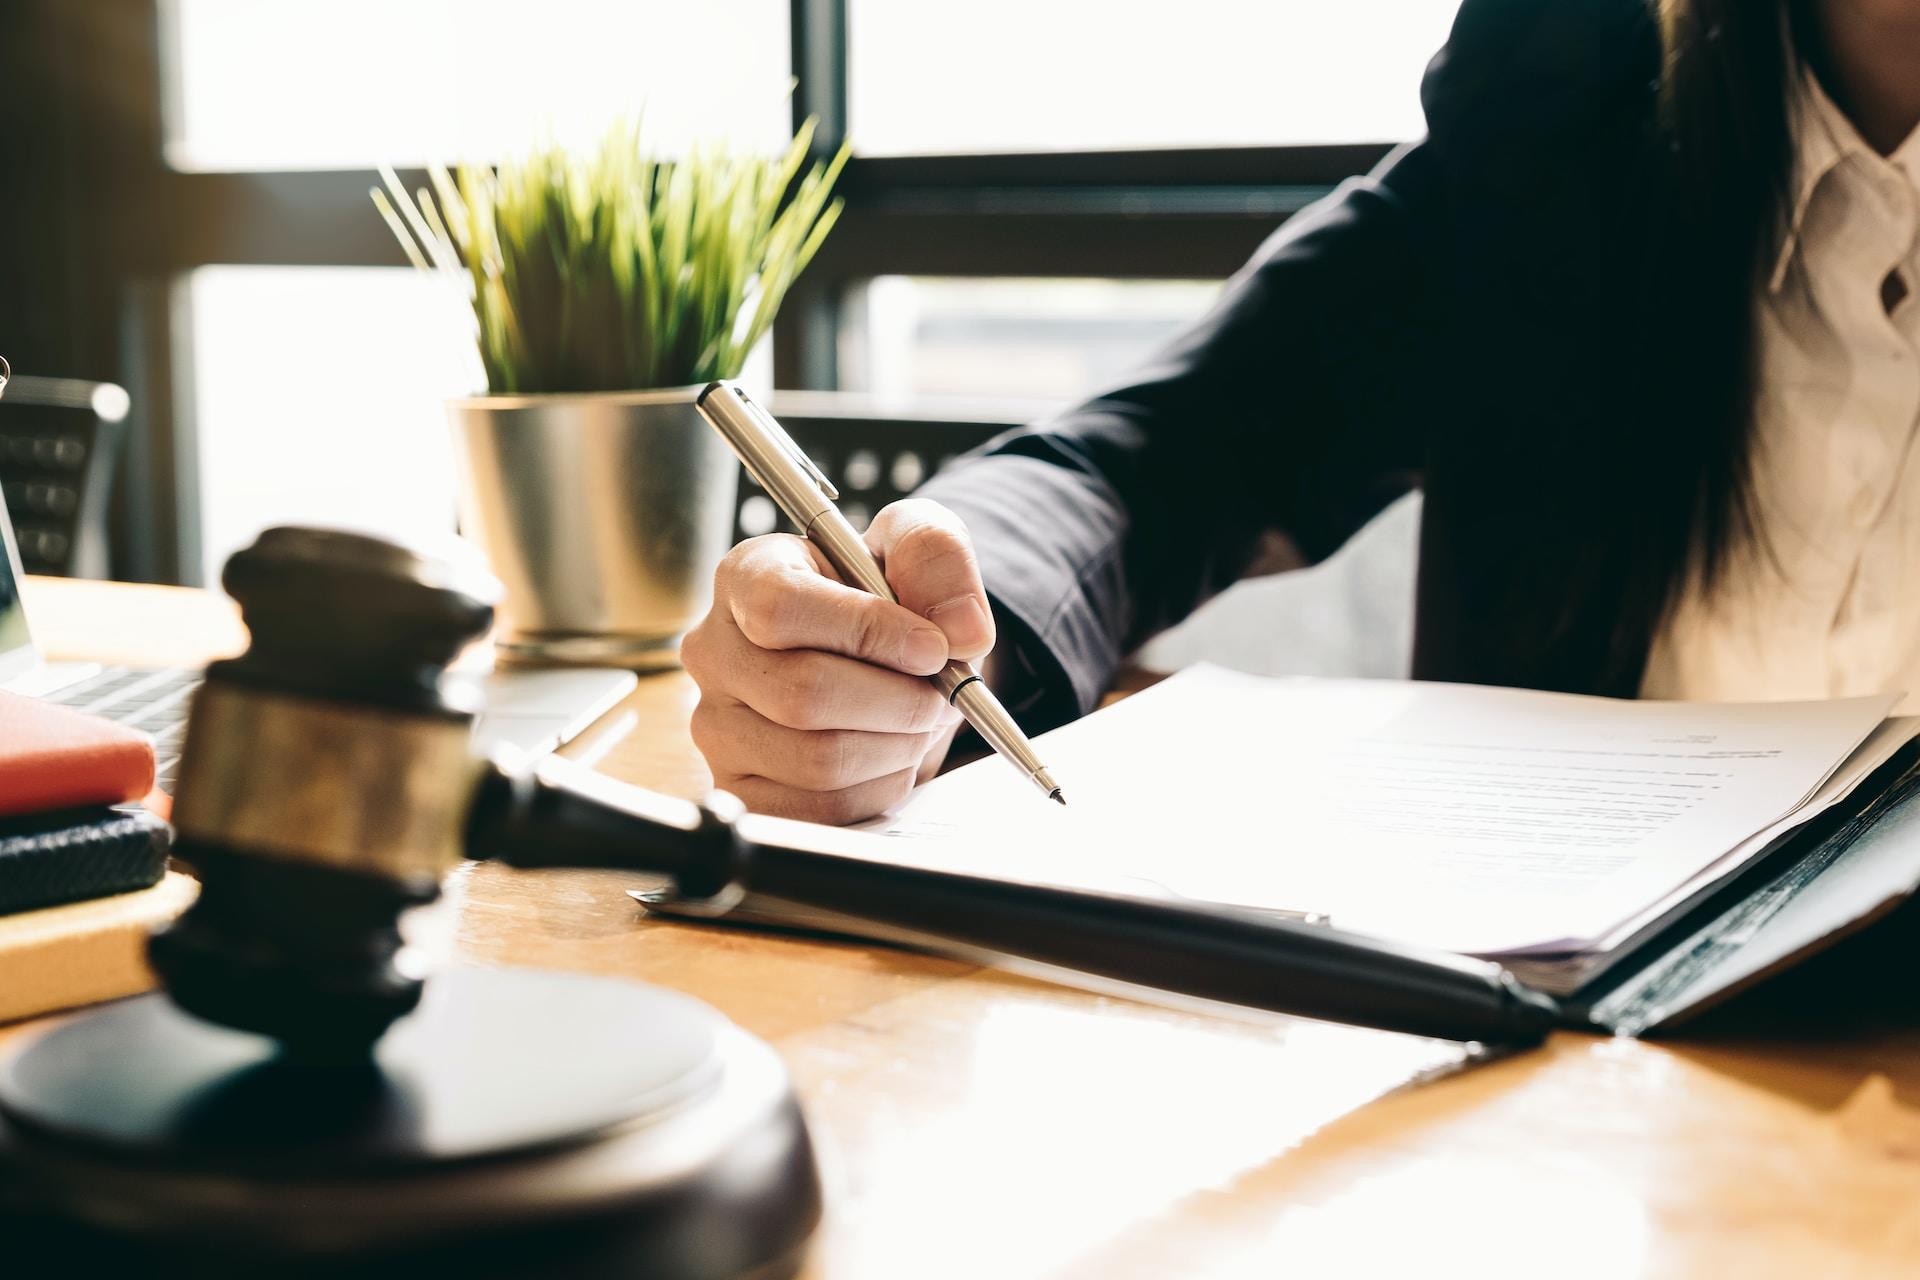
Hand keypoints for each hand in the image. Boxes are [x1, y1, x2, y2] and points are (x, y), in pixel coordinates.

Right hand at [682, 499, 995, 823]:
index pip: (780, 609)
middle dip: (898, 701)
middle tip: (938, 694)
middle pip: (803, 695)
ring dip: (895, 745)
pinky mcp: (743, 788)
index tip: (932, 647)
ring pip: (818, 760)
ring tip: (917, 720)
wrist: (880, 659)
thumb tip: (962, 630)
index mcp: (745, 577)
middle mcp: (716, 653)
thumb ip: (936, 557)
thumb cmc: (884, 599)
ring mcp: (720, 727)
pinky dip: (878, 786)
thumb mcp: (914, 547)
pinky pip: (821, 809)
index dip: (868, 632)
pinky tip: (889, 753)